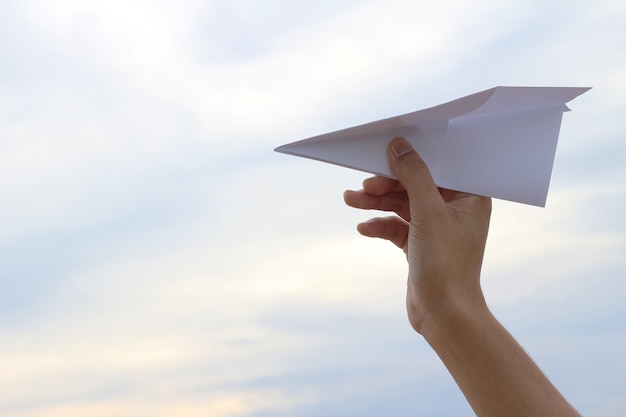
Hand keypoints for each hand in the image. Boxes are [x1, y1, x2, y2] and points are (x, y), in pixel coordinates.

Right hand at [344, 137, 491, 333]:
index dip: (411, 158)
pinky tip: (364, 228)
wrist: (444, 316)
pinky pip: (396, 225)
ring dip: (376, 202)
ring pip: (402, 203)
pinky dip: (380, 224)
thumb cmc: (446, 265)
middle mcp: (455, 208)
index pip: (437, 166)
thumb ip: (414, 176)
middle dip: (386, 185)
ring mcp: (436, 227)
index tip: (384, 153)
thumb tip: (399, 146)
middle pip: (414, 184)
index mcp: (469, 197)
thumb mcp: (428, 213)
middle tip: (362, 186)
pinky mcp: (420, 243)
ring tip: (351, 201)